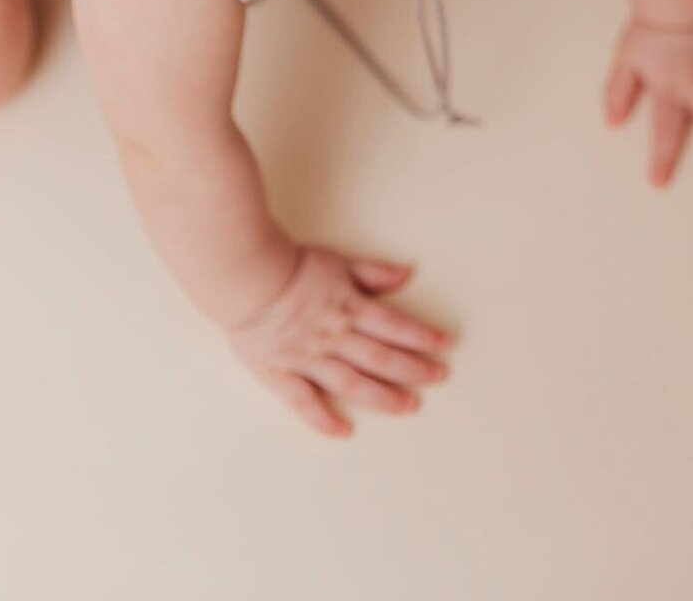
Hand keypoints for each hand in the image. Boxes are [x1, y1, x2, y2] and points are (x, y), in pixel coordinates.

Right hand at [224, 243, 454, 438]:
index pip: (394, 326)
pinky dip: (323, 419)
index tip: (445, 346)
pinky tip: (342, 431)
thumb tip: (406, 274)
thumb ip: (372, 272)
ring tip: (409, 406)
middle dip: (413, 369)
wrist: (247, 278)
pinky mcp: (283, 374)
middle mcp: (335, 337)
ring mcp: (310, 358)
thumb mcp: (337, 262)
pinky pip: (305, 402)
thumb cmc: (290, 266)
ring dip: (384, 396)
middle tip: (438, 378)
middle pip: (381, 358)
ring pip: (353, 383)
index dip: (422, 336)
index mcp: (349, 307)